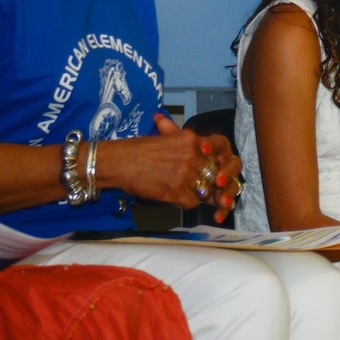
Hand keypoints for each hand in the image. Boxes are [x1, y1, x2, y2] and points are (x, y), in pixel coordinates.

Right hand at [100, 113, 242, 217]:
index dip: (219, 165)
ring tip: (187, 192)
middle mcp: (193, 155)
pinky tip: (176, 198)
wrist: (119, 162)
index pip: (219, 154)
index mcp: (193, 140)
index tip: (217, 172)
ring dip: (199, 194)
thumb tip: (200, 144)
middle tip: (203, 187)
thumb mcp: (166, 136)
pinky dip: (186, 203)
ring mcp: (186, 174)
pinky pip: (192, 202)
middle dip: (210, 182)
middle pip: (214, 174)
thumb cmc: (139, 149)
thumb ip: (187, 140)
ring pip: (206, 190)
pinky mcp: (177, 191)